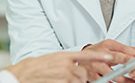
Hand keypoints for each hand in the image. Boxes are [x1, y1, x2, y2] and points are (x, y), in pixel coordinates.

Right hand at [6, 50, 124, 82]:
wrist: (25, 73)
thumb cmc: (38, 66)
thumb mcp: (53, 59)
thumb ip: (67, 61)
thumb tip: (77, 65)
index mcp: (64, 56)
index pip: (86, 55)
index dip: (99, 56)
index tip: (110, 57)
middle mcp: (66, 64)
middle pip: (84, 73)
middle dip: (81, 77)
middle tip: (71, 77)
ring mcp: (64, 75)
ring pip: (79, 81)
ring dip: (75, 82)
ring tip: (62, 79)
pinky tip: (58, 81)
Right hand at [82, 39, 134, 82]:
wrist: (81, 56)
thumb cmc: (99, 51)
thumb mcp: (112, 46)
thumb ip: (127, 49)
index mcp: (107, 45)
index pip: (121, 49)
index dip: (132, 55)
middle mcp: (100, 54)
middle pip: (115, 58)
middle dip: (127, 63)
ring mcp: (95, 65)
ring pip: (112, 74)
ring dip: (124, 79)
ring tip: (134, 82)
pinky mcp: (91, 75)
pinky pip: (106, 81)